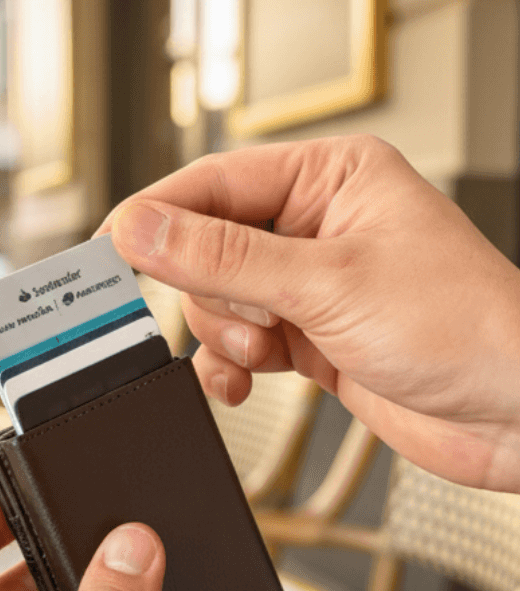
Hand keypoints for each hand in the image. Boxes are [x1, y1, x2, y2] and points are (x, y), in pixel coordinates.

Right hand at [99, 134, 519, 491]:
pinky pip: (235, 346)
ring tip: (271, 353)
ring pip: (216, 303)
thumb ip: (222, 257)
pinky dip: (231, 368)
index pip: (213, 183)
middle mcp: (316, 225)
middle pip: (203, 248)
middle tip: (245, 322)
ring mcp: (310, 285)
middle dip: (214, 296)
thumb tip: (141, 229)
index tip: (111, 251)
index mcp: (330, 178)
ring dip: (229, 338)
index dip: (157, 217)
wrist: (517, 413)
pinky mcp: (307, 339)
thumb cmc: (466, 329)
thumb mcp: (327, 283)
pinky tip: (249, 382)